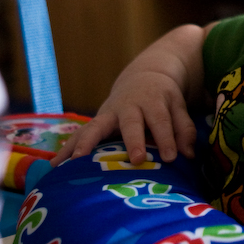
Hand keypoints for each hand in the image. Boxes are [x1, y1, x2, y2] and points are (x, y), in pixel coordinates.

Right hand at [51, 24, 208, 166]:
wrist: (145, 77)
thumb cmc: (164, 99)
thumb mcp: (178, 107)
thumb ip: (184, 130)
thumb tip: (189, 156)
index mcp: (153, 102)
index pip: (161, 120)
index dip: (166, 138)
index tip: (170, 158)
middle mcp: (129, 107)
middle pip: (131, 123)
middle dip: (133, 141)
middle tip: (136, 159)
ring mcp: (109, 114)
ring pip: (96, 127)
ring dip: (86, 144)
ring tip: (76, 162)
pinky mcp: (95, 123)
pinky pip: (79, 136)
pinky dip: (67, 150)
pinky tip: (55, 166)